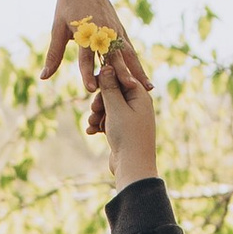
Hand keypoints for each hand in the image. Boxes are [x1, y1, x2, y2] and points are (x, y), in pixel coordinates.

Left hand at [43, 0, 144, 90]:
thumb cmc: (68, 5)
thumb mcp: (57, 28)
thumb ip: (54, 54)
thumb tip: (43, 77)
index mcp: (85, 31)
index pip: (85, 57)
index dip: (87, 73)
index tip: (91, 89)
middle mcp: (103, 32)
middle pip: (114, 57)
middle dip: (122, 74)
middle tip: (129, 91)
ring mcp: (115, 31)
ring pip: (128, 55)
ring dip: (138, 72)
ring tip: (148, 89)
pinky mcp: (121, 31)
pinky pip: (131, 51)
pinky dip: (138, 65)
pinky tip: (145, 79)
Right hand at [92, 58, 157, 188]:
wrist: (133, 167)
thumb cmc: (128, 136)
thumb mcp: (116, 108)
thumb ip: (110, 87)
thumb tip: (107, 66)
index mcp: (140, 95)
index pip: (121, 76)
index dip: (105, 78)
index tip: (93, 84)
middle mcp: (137, 104)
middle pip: (113, 92)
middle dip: (100, 101)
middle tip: (94, 110)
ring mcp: (130, 117)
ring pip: (108, 107)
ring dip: (97, 114)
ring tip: (93, 124)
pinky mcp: (123, 129)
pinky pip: (108, 120)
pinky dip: (100, 124)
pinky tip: (92, 132)